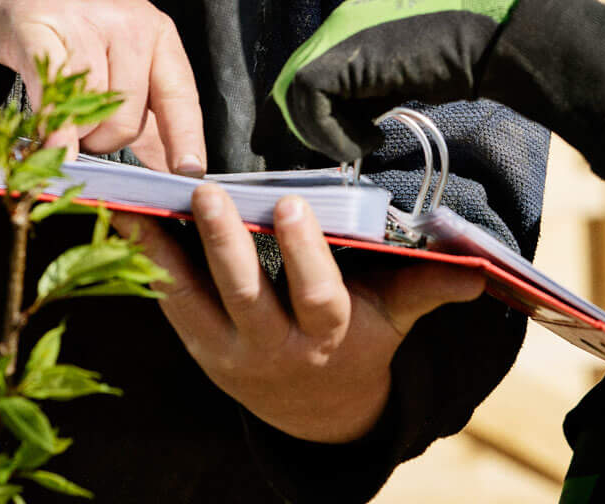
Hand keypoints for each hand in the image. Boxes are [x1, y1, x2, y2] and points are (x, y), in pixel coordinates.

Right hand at [0, 0, 207, 172]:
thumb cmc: (72, 22)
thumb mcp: (121, 54)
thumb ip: (146, 109)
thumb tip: (170, 165)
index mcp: (156, 33)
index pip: (180, 95)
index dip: (185, 139)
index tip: (189, 174)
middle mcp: (128, 24)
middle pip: (128, 117)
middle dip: (104, 141)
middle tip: (83, 129)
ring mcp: (84, 24)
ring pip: (90, 111)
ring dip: (73, 132)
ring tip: (61, 114)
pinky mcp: (37, 30)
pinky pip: (53, 94)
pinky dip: (52, 126)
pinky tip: (49, 141)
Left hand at [122, 186, 485, 444]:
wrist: (317, 412)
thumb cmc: (360, 340)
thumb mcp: (395, 318)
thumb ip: (427, 287)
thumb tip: (478, 269)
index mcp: (329, 335)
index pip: (316, 294)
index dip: (303, 253)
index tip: (292, 205)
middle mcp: (275, 348)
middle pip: (246, 296)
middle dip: (227, 244)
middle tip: (210, 193)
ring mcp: (230, 352)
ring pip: (195, 301)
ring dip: (169, 252)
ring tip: (148, 204)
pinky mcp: (198, 347)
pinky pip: (168, 304)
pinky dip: (146, 263)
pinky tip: (126, 222)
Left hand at [269, 0, 528, 162]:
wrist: (473, 47)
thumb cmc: (444, 66)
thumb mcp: (389, 83)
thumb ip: (359, 99)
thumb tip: (334, 130)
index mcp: (343, 36)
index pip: (300, 79)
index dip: (298, 116)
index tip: (314, 144)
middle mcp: (333, 34)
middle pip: (291, 89)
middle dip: (306, 130)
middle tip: (342, 151)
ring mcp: (338, 42)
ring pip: (298, 98)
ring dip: (328, 137)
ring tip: (368, 143)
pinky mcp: (345, 59)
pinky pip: (314, 101)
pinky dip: (335, 134)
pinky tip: (372, 139)